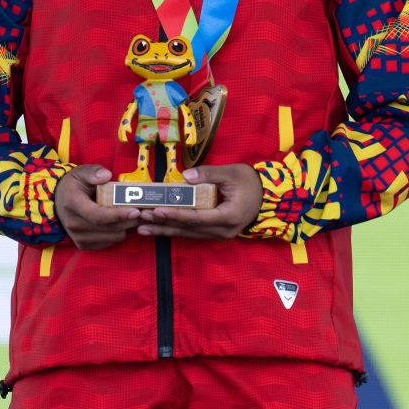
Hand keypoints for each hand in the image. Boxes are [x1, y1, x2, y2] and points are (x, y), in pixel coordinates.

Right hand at [54, 165, 139, 249]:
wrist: (58, 201)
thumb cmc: (74, 185)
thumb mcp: (81, 172)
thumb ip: (93, 172)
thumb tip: (107, 175)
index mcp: (73, 204)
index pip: (98, 215)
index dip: (118, 215)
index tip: (135, 211)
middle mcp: (73, 224)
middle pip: (108, 228)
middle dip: (129, 221)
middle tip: (144, 212)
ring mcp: (78, 236)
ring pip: (111, 237)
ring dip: (126, 228)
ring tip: (135, 216)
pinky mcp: (83, 244)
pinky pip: (108, 243)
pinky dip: (118, 234)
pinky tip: (123, 223)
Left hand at [137, 164, 262, 239]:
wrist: (266, 196)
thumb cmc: (249, 182)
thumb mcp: (232, 173)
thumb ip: (209, 174)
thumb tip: (186, 176)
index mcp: (228, 217)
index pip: (197, 218)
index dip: (176, 215)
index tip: (157, 211)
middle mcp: (222, 231)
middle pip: (188, 229)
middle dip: (163, 224)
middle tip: (141, 219)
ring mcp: (219, 235)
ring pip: (188, 234)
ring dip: (165, 230)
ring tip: (143, 228)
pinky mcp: (215, 233)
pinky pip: (192, 233)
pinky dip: (175, 229)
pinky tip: (159, 229)